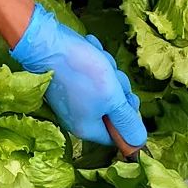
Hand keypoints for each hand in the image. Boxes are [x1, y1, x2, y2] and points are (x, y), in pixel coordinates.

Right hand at [10, 3, 146, 149]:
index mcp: (86, 128)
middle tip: (112, 77)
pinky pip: (91, 76)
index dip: (128, 118)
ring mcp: (71, 99)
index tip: (128, 100)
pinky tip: (89, 51)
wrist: (49, 43)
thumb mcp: (113, 98)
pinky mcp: (68, 82)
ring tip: (98, 60)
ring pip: (104, 89)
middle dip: (117, 90)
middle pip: (111, 110)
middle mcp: (76, 117)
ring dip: (108, 72)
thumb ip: (127, 121)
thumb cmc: (83, 72)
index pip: (116, 135)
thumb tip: (138, 144)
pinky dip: (94, 62)